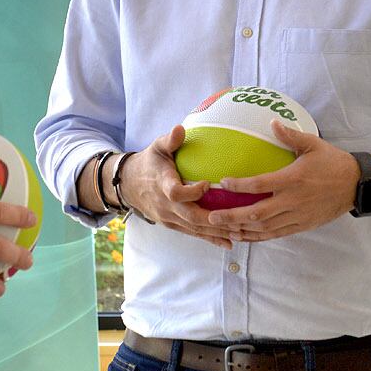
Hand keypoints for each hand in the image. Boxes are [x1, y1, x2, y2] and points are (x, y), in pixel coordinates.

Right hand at [117, 126, 234, 248]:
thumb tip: (180, 128)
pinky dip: (211, 239)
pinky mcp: (174, 225)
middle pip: (190, 216)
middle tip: (237, 218)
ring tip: (240, 232)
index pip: (175, 193)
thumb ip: (170, 140)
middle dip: (214, 220)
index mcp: (162, 185)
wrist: (129, 185)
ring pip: (195, 228)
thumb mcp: (157, 148)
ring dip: (217, 232)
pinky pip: (193, 234)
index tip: (207, 184)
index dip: (191, 192)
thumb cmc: (149, 163)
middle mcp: (165, 205)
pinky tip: (229, 243)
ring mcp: (169, 218)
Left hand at [205, 121, 357, 241]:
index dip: (240, 186)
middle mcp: (293, 201)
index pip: (261, 185)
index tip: (223, 182)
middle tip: (212, 216)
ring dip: (242, 230)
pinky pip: (276, 235)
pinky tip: (243, 236)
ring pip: (264, 228)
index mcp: (293, 179)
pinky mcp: (301, 226)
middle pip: (257, 213)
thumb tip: (272, 122)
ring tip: (222, 229)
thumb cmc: (333, 162)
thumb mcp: (313, 144)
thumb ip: (290, 135)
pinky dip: (258, 237)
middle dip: (232, 216)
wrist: (356, 185)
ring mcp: (297, 216)